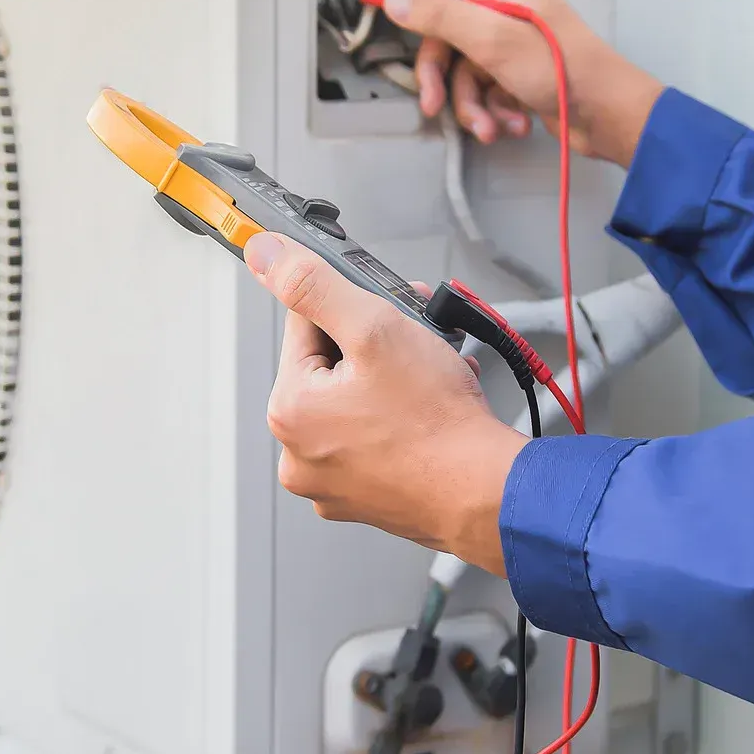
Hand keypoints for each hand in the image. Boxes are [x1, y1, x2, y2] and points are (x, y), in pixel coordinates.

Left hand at [245, 231, 525, 574]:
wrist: (489, 493)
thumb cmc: (438, 423)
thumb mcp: (374, 328)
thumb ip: (314, 285)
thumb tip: (264, 254)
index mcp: (289, 410)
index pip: (306, 326)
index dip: (353, 308)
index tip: (387, 310)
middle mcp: (299, 453)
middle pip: (332, 366)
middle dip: (378, 344)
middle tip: (419, 341)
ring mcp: (332, 482)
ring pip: (357, 402)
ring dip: (394, 379)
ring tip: (433, 377)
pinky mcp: (366, 499)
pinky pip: (375, 440)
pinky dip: (401, 420)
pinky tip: (432, 411)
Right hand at [380, 0, 663, 166]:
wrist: (606, 114)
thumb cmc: (562, 68)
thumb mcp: (491, 39)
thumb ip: (439, 16)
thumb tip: (395, 0)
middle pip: (444, 23)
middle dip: (440, 71)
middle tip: (433, 100)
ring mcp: (508, 36)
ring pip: (459, 63)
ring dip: (468, 102)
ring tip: (486, 125)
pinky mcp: (513, 68)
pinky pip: (480, 84)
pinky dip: (488, 109)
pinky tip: (506, 124)